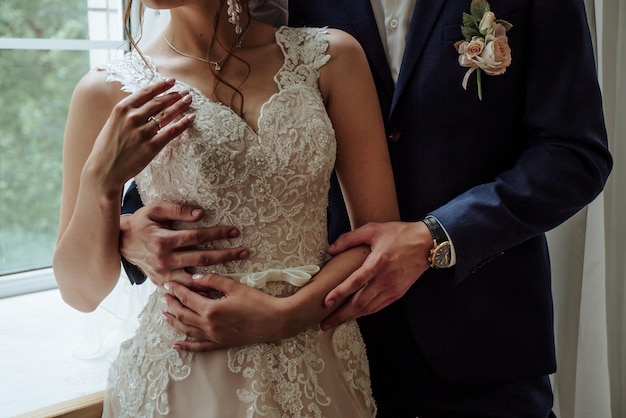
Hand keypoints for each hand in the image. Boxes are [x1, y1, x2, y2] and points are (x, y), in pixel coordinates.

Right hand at [86, 78, 194, 192]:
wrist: (104, 171)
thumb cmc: (107, 148)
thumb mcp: (112, 124)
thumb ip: (127, 113)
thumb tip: (144, 104)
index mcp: (121, 110)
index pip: (145, 92)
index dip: (161, 85)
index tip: (171, 81)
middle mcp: (132, 118)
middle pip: (158, 102)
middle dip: (174, 95)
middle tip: (185, 91)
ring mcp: (142, 132)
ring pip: (166, 115)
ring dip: (180, 106)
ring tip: (189, 100)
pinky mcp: (151, 147)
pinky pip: (171, 132)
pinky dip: (183, 123)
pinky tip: (191, 118)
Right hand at [119, 200, 249, 286]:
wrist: (121, 242)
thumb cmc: (141, 222)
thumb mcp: (155, 209)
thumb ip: (177, 210)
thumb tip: (200, 214)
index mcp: (163, 241)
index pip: (196, 237)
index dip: (216, 234)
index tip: (234, 232)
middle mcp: (164, 260)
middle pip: (201, 258)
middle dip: (225, 255)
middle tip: (244, 252)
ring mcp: (163, 274)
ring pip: (195, 278)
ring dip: (217, 276)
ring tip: (237, 273)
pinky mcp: (162, 283)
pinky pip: (184, 289)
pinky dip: (199, 291)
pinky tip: (215, 290)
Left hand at [162, 274, 288, 350]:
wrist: (275, 321)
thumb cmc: (258, 302)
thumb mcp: (235, 286)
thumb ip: (213, 281)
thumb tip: (195, 278)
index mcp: (211, 309)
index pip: (187, 298)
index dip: (176, 290)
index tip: (168, 283)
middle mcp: (209, 325)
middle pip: (183, 314)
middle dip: (171, 304)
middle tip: (164, 296)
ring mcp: (214, 337)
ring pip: (187, 330)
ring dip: (174, 322)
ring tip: (165, 314)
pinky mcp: (221, 343)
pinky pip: (199, 347)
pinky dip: (186, 347)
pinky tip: (177, 345)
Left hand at [320, 221, 430, 329]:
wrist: (427, 244)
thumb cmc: (399, 234)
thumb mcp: (373, 229)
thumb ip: (349, 238)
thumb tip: (330, 249)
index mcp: (378, 262)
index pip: (355, 282)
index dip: (339, 293)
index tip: (326, 302)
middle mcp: (385, 280)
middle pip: (360, 303)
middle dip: (341, 315)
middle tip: (325, 323)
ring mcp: (392, 289)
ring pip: (368, 309)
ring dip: (351, 317)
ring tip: (335, 322)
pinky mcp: (398, 293)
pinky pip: (378, 307)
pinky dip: (365, 313)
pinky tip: (354, 315)